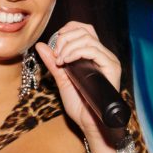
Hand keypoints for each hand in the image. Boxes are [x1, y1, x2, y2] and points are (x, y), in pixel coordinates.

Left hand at [35, 21, 125, 139]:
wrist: (89, 123)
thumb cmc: (79, 105)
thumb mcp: (61, 79)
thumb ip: (52, 62)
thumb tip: (41, 45)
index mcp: (93, 56)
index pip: (83, 29)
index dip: (67, 31)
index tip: (55, 46)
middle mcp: (103, 55)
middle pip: (85, 30)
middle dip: (65, 38)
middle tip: (56, 55)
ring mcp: (108, 60)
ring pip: (88, 38)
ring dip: (68, 46)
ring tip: (60, 61)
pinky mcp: (112, 67)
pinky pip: (94, 50)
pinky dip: (76, 52)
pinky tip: (67, 62)